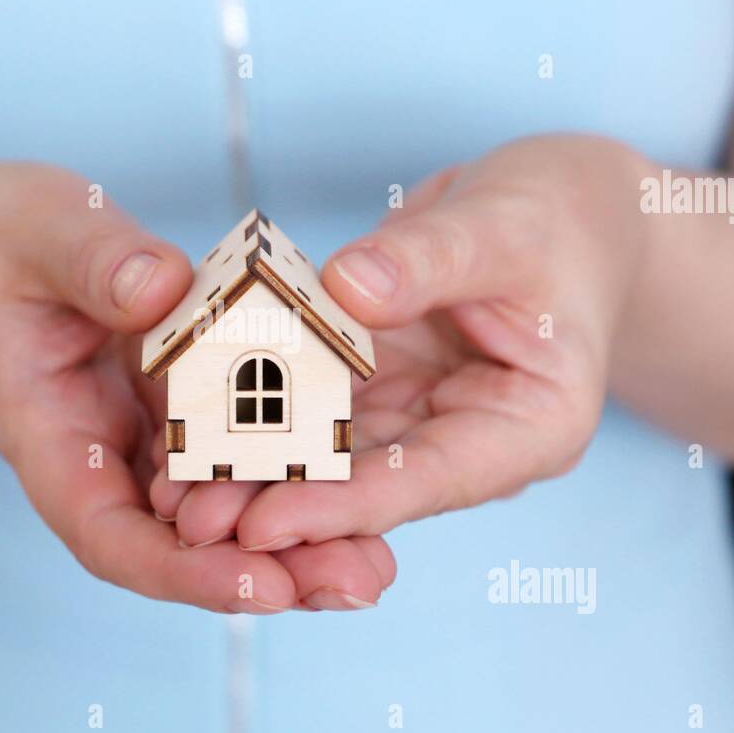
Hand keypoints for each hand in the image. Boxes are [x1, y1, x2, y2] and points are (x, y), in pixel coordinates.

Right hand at [0, 162, 394, 612]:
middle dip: (267, 574)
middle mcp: (100, 458)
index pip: (107, 532)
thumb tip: (163, 291)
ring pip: (216, 514)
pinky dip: (290, 479)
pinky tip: (357, 494)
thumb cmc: (2, 238)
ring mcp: (144, 442)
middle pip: (178, 545)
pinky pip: (237, 458)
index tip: (260, 586)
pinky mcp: (181, 414)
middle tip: (358, 585)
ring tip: (374, 564)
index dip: (181, 571)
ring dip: (294, 542)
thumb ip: (94, 259)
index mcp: (46, 434)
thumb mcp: (39, 231)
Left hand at [152, 135, 651, 554]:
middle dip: (282, 506)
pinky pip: (315, 406)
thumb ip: (428, 260)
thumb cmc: (556, 216)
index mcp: (529, 428)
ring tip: (174, 492)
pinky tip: (196, 426)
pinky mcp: (381, 388)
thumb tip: (344, 290)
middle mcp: (471, 441)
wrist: (559, 210)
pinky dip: (259, 417)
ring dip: (257, 475)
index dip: (346, 505)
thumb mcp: (502, 228)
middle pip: (371, 488)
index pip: (431, 480)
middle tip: (192, 520)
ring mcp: (421, 418)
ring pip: (333, 458)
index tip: (266, 522)